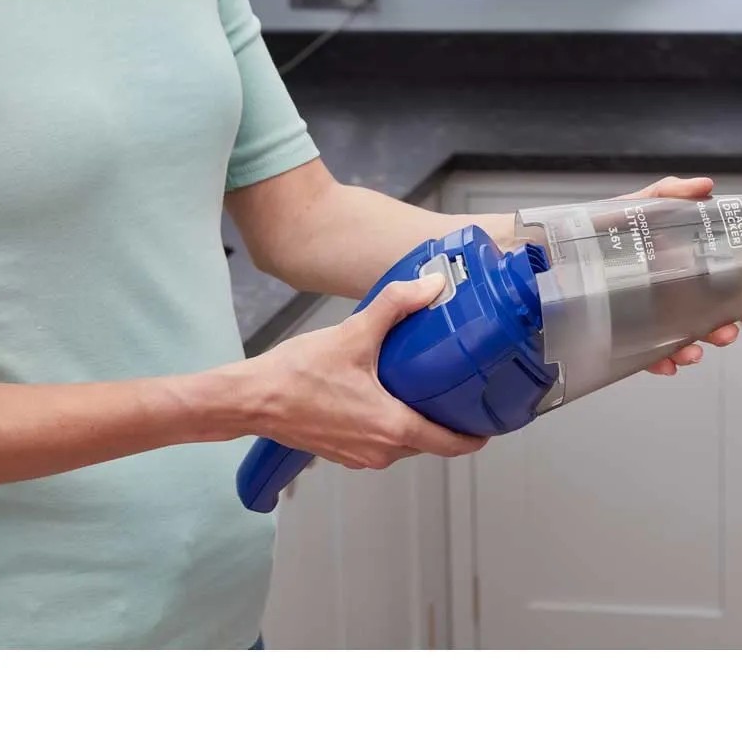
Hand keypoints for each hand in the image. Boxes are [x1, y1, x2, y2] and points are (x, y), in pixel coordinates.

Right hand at [241, 274, 487, 468]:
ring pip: (403, 445)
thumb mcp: (354, 334)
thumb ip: (395, 306)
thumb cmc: (297, 375)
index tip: (490, 428)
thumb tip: (430, 285)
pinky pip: (379, 445)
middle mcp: (380, 450)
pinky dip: (389, 427)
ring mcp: (360, 456)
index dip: (475, 438)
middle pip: (428, 443)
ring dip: (415, 425)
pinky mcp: (342, 453)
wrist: (252, 399)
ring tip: (424, 394)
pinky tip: (385, 400)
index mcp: (391, 426)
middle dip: (446, 425)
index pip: (449, 444)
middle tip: (459, 398)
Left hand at [617, 176, 741, 375]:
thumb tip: (704, 186)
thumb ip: (669, 193)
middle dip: (724, 327)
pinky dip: (658, 360)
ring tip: (697, 348)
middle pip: (706, 316)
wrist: (552, 254)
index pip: (721, 286)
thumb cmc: (597, 231)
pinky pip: (645, 354)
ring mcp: (647, 315)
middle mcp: (667, 293)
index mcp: (679, 266)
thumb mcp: (636, 206)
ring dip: (694, 346)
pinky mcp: (623, 334)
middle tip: (730, 330)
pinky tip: (666, 362)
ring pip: (680, 337)